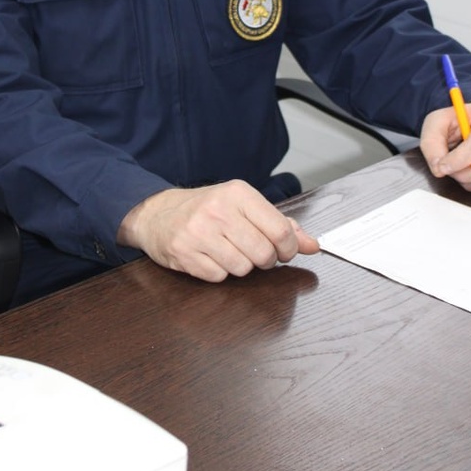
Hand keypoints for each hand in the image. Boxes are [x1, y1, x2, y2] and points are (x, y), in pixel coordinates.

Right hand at [117, 179, 319, 280]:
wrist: (157, 213)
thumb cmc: (208, 210)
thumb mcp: (244, 206)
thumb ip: (281, 224)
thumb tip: (312, 245)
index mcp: (238, 193)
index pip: (280, 230)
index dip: (287, 248)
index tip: (282, 251)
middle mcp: (218, 210)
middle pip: (263, 254)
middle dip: (264, 260)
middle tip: (254, 253)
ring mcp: (198, 232)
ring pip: (242, 268)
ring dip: (240, 267)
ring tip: (228, 252)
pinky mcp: (183, 253)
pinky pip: (219, 277)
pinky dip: (219, 273)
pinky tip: (210, 258)